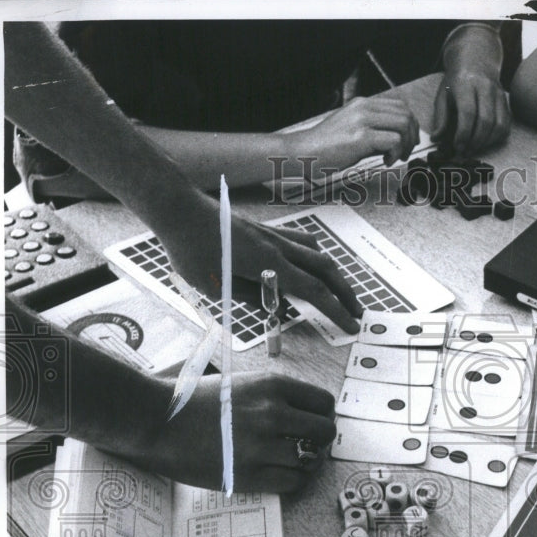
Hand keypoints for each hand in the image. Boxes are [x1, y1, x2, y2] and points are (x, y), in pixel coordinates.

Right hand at [123, 373, 335, 492]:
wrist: (153, 420)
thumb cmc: (193, 400)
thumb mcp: (241, 383)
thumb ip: (274, 395)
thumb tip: (306, 412)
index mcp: (271, 385)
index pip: (324, 403)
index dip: (323, 415)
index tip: (314, 424)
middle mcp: (271, 413)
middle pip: (325, 432)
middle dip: (320, 441)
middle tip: (307, 446)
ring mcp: (260, 445)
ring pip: (311, 461)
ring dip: (306, 464)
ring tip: (291, 462)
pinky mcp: (248, 474)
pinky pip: (293, 483)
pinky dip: (293, 481)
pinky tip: (280, 475)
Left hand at [161, 196, 361, 332]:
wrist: (180, 211)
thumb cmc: (193, 250)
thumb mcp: (219, 288)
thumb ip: (254, 299)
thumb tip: (279, 310)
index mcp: (270, 265)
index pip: (314, 291)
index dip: (336, 310)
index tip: (350, 325)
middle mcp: (279, 248)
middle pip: (326, 270)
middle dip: (346, 294)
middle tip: (356, 312)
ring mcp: (274, 236)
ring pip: (317, 253)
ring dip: (333, 275)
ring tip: (339, 292)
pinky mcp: (267, 230)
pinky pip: (302, 242)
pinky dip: (314, 257)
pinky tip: (311, 266)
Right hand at [291, 95, 419, 168]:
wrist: (304, 151)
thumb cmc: (326, 146)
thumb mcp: (353, 129)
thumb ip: (374, 129)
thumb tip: (396, 139)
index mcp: (363, 104)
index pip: (400, 106)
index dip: (410, 124)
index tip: (407, 141)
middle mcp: (364, 108)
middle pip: (405, 114)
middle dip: (411, 136)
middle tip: (405, 152)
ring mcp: (362, 121)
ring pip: (403, 125)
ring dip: (405, 145)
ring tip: (394, 157)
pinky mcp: (361, 137)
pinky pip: (393, 141)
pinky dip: (395, 153)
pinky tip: (385, 161)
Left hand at [432, 58, 509, 154]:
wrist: (476, 60)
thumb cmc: (456, 81)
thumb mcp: (443, 95)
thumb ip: (440, 118)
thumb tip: (436, 139)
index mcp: (465, 84)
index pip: (468, 113)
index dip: (464, 134)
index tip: (457, 147)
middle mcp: (485, 87)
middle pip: (486, 121)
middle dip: (476, 141)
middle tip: (465, 152)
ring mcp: (498, 94)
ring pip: (499, 124)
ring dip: (487, 142)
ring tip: (474, 148)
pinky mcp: (506, 101)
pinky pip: (506, 124)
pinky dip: (497, 137)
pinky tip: (485, 141)